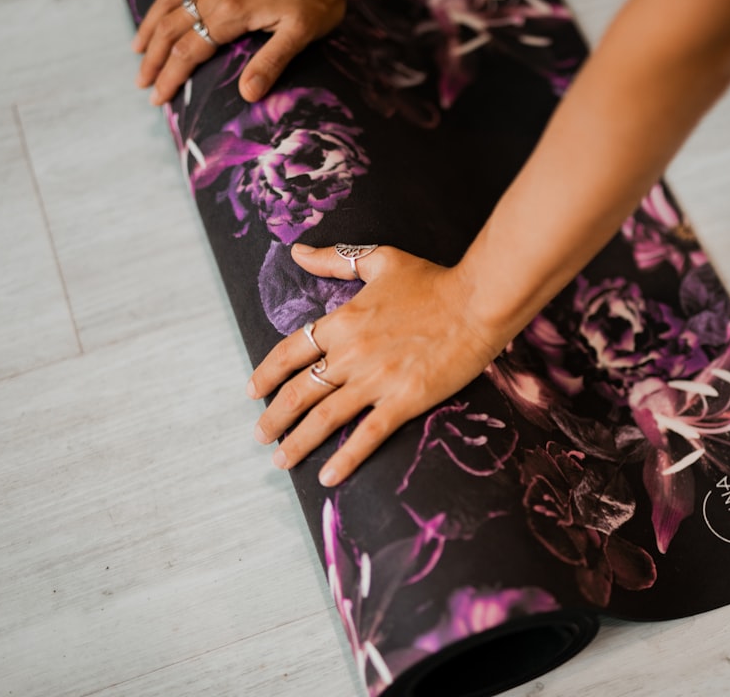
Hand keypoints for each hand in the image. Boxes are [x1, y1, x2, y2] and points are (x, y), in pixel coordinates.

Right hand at [132, 0, 351, 104]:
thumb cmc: (318, 3)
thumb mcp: (301, 36)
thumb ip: (272, 62)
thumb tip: (247, 95)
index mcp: (232, 12)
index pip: (189, 52)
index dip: (170, 77)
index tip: (157, 99)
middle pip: (172, 28)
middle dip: (153, 58)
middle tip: (142, 83)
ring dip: (150, 25)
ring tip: (138, 49)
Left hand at [247, 244, 505, 485]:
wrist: (476, 303)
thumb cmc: (432, 281)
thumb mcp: (380, 260)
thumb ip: (334, 259)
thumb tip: (296, 251)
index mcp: (342, 322)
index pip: (290, 351)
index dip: (266, 373)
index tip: (253, 390)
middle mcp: (351, 354)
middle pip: (299, 392)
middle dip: (273, 417)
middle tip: (260, 435)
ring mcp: (376, 380)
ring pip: (323, 418)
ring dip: (296, 442)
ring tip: (280, 460)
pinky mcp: (404, 401)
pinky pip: (366, 435)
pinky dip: (344, 459)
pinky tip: (327, 478)